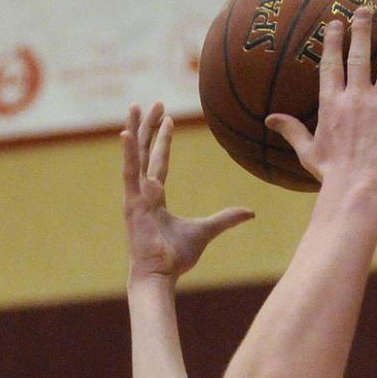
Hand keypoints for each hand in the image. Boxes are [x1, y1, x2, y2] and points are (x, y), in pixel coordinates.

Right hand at [122, 102, 253, 282]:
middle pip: (145, 151)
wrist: (160, 275)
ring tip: (134, 105)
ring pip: (134, 155)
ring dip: (134, 130)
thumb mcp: (206, 231)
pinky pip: (129, 173)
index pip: (159, 161)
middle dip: (148, 126)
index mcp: (155, 197)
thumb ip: (226, 219)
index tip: (167, 118)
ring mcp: (134, 196)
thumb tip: (251, 212)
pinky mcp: (131, 203)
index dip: (162, 140)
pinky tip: (125, 133)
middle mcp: (142, 193)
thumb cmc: (176, 257)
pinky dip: (127, 153)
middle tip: (152, 102)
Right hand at [266, 9, 376, 193]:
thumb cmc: (331, 174)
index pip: (331, 64)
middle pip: (359, 56)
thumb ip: (292, 130)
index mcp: (332, 103)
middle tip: (364, 11)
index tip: (335, 22)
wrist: (355, 188)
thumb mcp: (307, 151)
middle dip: (361, 31)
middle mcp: (356, 97)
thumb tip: (269, 119)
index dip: (333, 41)